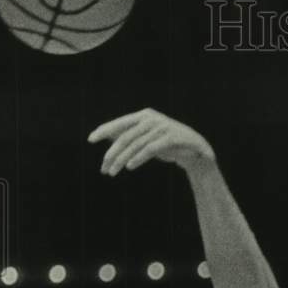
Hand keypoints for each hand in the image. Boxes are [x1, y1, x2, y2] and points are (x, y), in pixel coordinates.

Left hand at [87, 108, 216, 176]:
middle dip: (112, 153)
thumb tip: (107, 136)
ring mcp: (161, 127)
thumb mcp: (147, 139)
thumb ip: (130, 136)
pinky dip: (138, 158)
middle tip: (104, 168)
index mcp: (144, 116)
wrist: (196, 152)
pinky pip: (150, 149)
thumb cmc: (169, 145)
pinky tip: (129, 166)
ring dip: (122, 160)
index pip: (120, 123)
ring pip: (135, 144)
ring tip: (113, 172)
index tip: (90, 139)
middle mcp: (151, 119)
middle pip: (125, 136)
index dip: (104, 130)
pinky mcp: (170, 138)